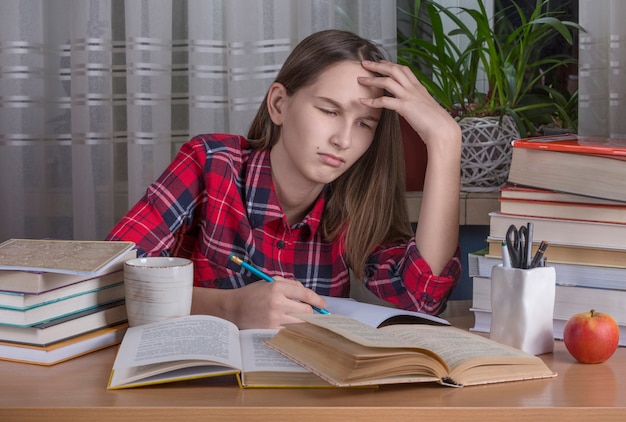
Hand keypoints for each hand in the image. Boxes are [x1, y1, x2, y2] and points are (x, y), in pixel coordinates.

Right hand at [197, 277, 327, 329]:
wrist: (232, 309)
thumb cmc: (252, 294)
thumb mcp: (269, 282)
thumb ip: (289, 284)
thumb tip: (307, 293)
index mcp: (277, 287)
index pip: (305, 294)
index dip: (318, 300)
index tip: (323, 305)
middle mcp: (277, 303)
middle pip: (306, 311)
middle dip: (310, 312)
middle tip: (308, 312)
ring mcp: (274, 318)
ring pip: (300, 323)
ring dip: (302, 322)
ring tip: (298, 319)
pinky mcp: (270, 330)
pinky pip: (290, 332)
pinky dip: (293, 330)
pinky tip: (290, 327)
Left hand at [358, 60, 459, 152]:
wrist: (443, 130)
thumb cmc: (436, 123)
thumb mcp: (427, 108)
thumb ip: (417, 104)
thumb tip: (412, 107)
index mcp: (419, 88)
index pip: (404, 70)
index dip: (391, 64)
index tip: (381, 62)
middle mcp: (413, 89)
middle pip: (394, 69)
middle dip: (378, 65)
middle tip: (365, 63)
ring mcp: (409, 96)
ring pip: (387, 81)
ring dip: (372, 79)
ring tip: (360, 79)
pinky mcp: (405, 107)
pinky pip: (384, 101)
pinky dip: (372, 101)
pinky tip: (363, 101)